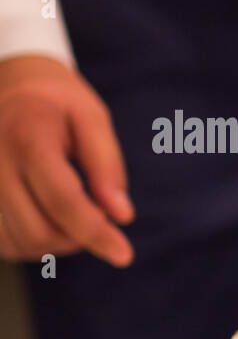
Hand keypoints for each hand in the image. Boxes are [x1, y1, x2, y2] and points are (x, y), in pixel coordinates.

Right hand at [0, 55, 132, 266]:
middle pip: (38, 231)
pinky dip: (31, 243)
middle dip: (78, 238)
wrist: (4, 81)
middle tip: (96, 213)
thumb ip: (107, 166)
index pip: (63, 200)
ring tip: (70, 210)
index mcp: (27, 138)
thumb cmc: (56, 102)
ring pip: (18, 243)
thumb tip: (122, 216)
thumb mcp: (91, 118)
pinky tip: (45, 216)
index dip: (96, 234)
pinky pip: (2, 242)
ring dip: (56, 243)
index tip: (125, 256)